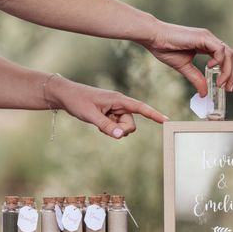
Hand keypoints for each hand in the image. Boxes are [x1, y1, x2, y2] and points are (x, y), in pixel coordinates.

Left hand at [46, 75, 167, 138]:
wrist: (66, 95)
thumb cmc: (78, 101)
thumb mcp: (91, 115)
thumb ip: (106, 126)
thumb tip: (119, 136)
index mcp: (118, 99)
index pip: (140, 107)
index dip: (154, 115)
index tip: (166, 121)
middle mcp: (119, 104)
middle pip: (131, 124)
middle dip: (121, 130)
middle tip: (105, 129)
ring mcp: (115, 109)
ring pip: (124, 127)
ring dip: (113, 130)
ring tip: (99, 124)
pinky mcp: (111, 114)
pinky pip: (116, 127)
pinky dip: (109, 129)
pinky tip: (98, 123)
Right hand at [141, 21, 232, 95]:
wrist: (154, 37)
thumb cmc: (166, 48)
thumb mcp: (184, 68)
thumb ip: (196, 79)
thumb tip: (204, 94)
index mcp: (207, 45)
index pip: (225, 59)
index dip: (228, 73)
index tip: (225, 87)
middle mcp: (210, 40)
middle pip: (231, 56)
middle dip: (232, 74)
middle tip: (228, 88)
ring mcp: (207, 37)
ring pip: (228, 53)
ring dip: (228, 70)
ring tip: (221, 83)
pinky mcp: (203, 37)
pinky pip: (219, 49)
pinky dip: (219, 60)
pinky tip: (210, 68)